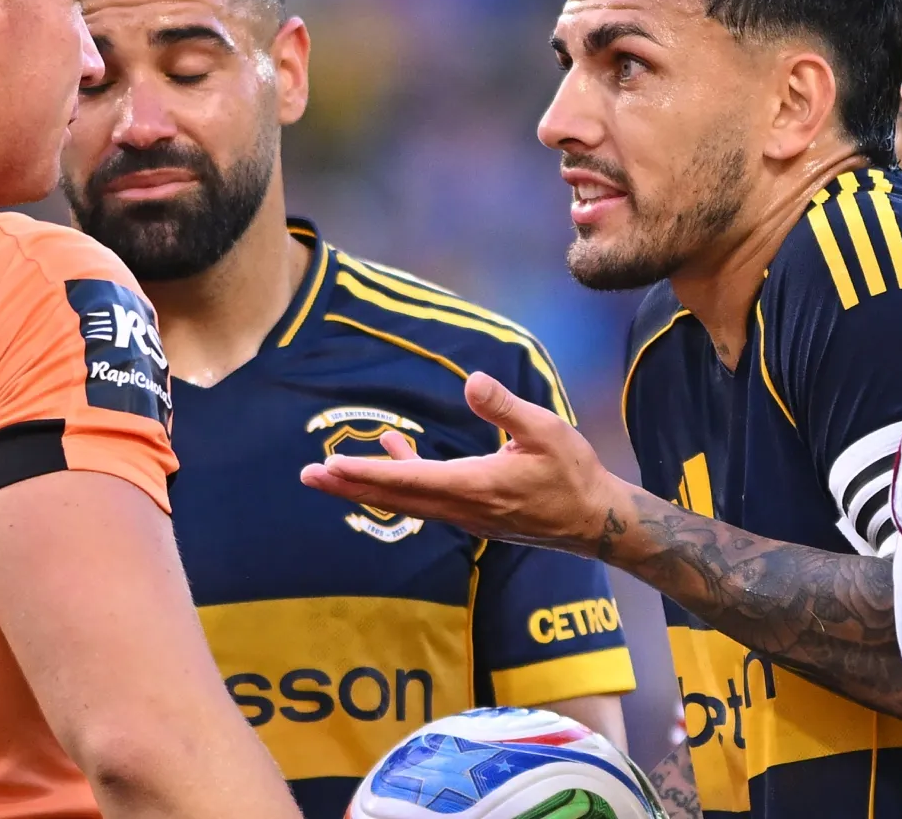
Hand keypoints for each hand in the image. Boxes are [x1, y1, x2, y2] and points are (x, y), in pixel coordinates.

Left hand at [299, 371, 633, 555]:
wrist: (594, 520)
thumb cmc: (572, 474)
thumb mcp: (545, 431)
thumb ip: (505, 407)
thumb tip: (471, 381)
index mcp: (477, 486)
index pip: (410, 480)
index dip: (368, 472)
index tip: (332, 466)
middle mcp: (462, 507)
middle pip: (394, 497)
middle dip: (349, 485)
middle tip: (308, 475)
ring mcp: (464, 514)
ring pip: (404, 499)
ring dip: (365, 484)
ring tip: (328, 473)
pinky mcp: (470, 511)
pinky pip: (424, 495)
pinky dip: (401, 475)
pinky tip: (393, 446)